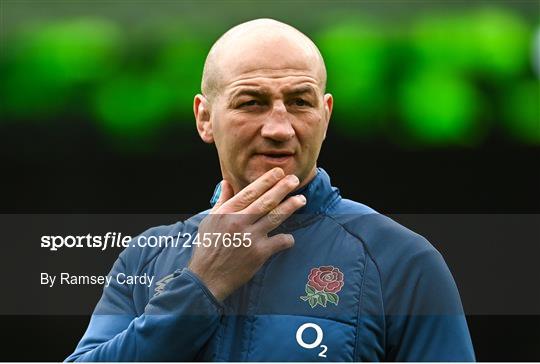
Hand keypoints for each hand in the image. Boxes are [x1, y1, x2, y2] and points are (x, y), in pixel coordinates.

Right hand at [188, 167, 305, 300]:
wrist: (206, 278)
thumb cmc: (207, 248)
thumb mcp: (209, 221)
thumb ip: (221, 201)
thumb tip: (226, 182)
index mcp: (226, 212)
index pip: (249, 192)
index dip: (266, 180)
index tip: (278, 172)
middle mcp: (238, 222)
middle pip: (265, 201)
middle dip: (282, 188)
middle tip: (295, 179)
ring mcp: (250, 238)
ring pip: (275, 217)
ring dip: (290, 206)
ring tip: (301, 199)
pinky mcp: (258, 253)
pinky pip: (279, 241)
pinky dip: (287, 239)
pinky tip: (289, 238)